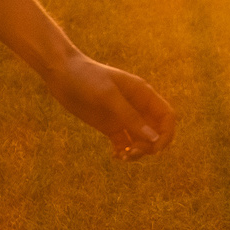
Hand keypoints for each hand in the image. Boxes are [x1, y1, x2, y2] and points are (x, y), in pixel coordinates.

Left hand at [46, 54, 176, 160]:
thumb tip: (153, 138)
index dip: (166, 134)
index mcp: (143, 94)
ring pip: (141, 140)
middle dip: (149, 146)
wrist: (62, 73)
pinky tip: (115, 155)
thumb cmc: (87, 77)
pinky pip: (124, 143)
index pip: (167, 117)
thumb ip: (130, 117)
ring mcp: (123, 117)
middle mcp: (137, 107)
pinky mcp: (110, 125)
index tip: (155, 148)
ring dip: (137, 152)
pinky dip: (123, 152)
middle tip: (132, 152)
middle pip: (156, 132)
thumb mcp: (109, 96)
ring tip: (122, 156)